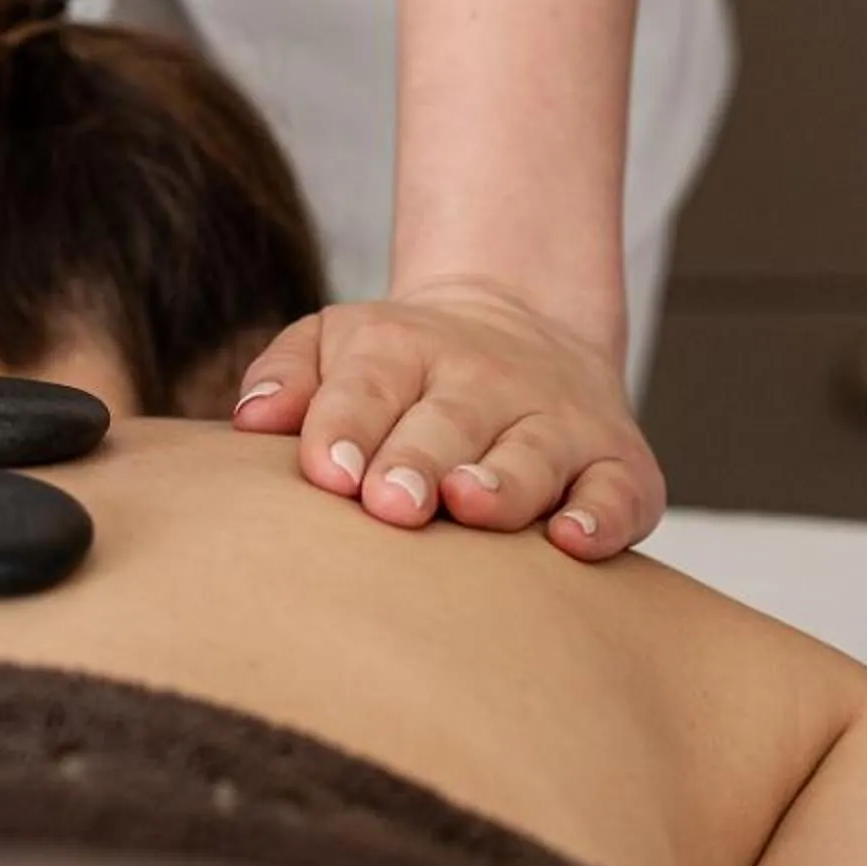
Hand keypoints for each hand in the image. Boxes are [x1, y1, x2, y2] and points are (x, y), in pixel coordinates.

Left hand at [231, 274, 663, 560]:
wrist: (523, 325)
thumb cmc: (403, 367)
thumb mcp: (338, 343)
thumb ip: (289, 374)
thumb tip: (248, 419)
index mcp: (402, 350)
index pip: (368, 385)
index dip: (347, 426)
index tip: (328, 473)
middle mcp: (482, 381)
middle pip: (447, 422)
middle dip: (418, 463)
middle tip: (389, 503)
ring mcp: (553, 421)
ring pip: (532, 453)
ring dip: (503, 481)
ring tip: (471, 503)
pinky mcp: (617, 463)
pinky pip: (618, 491)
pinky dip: (603, 515)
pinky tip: (574, 540)